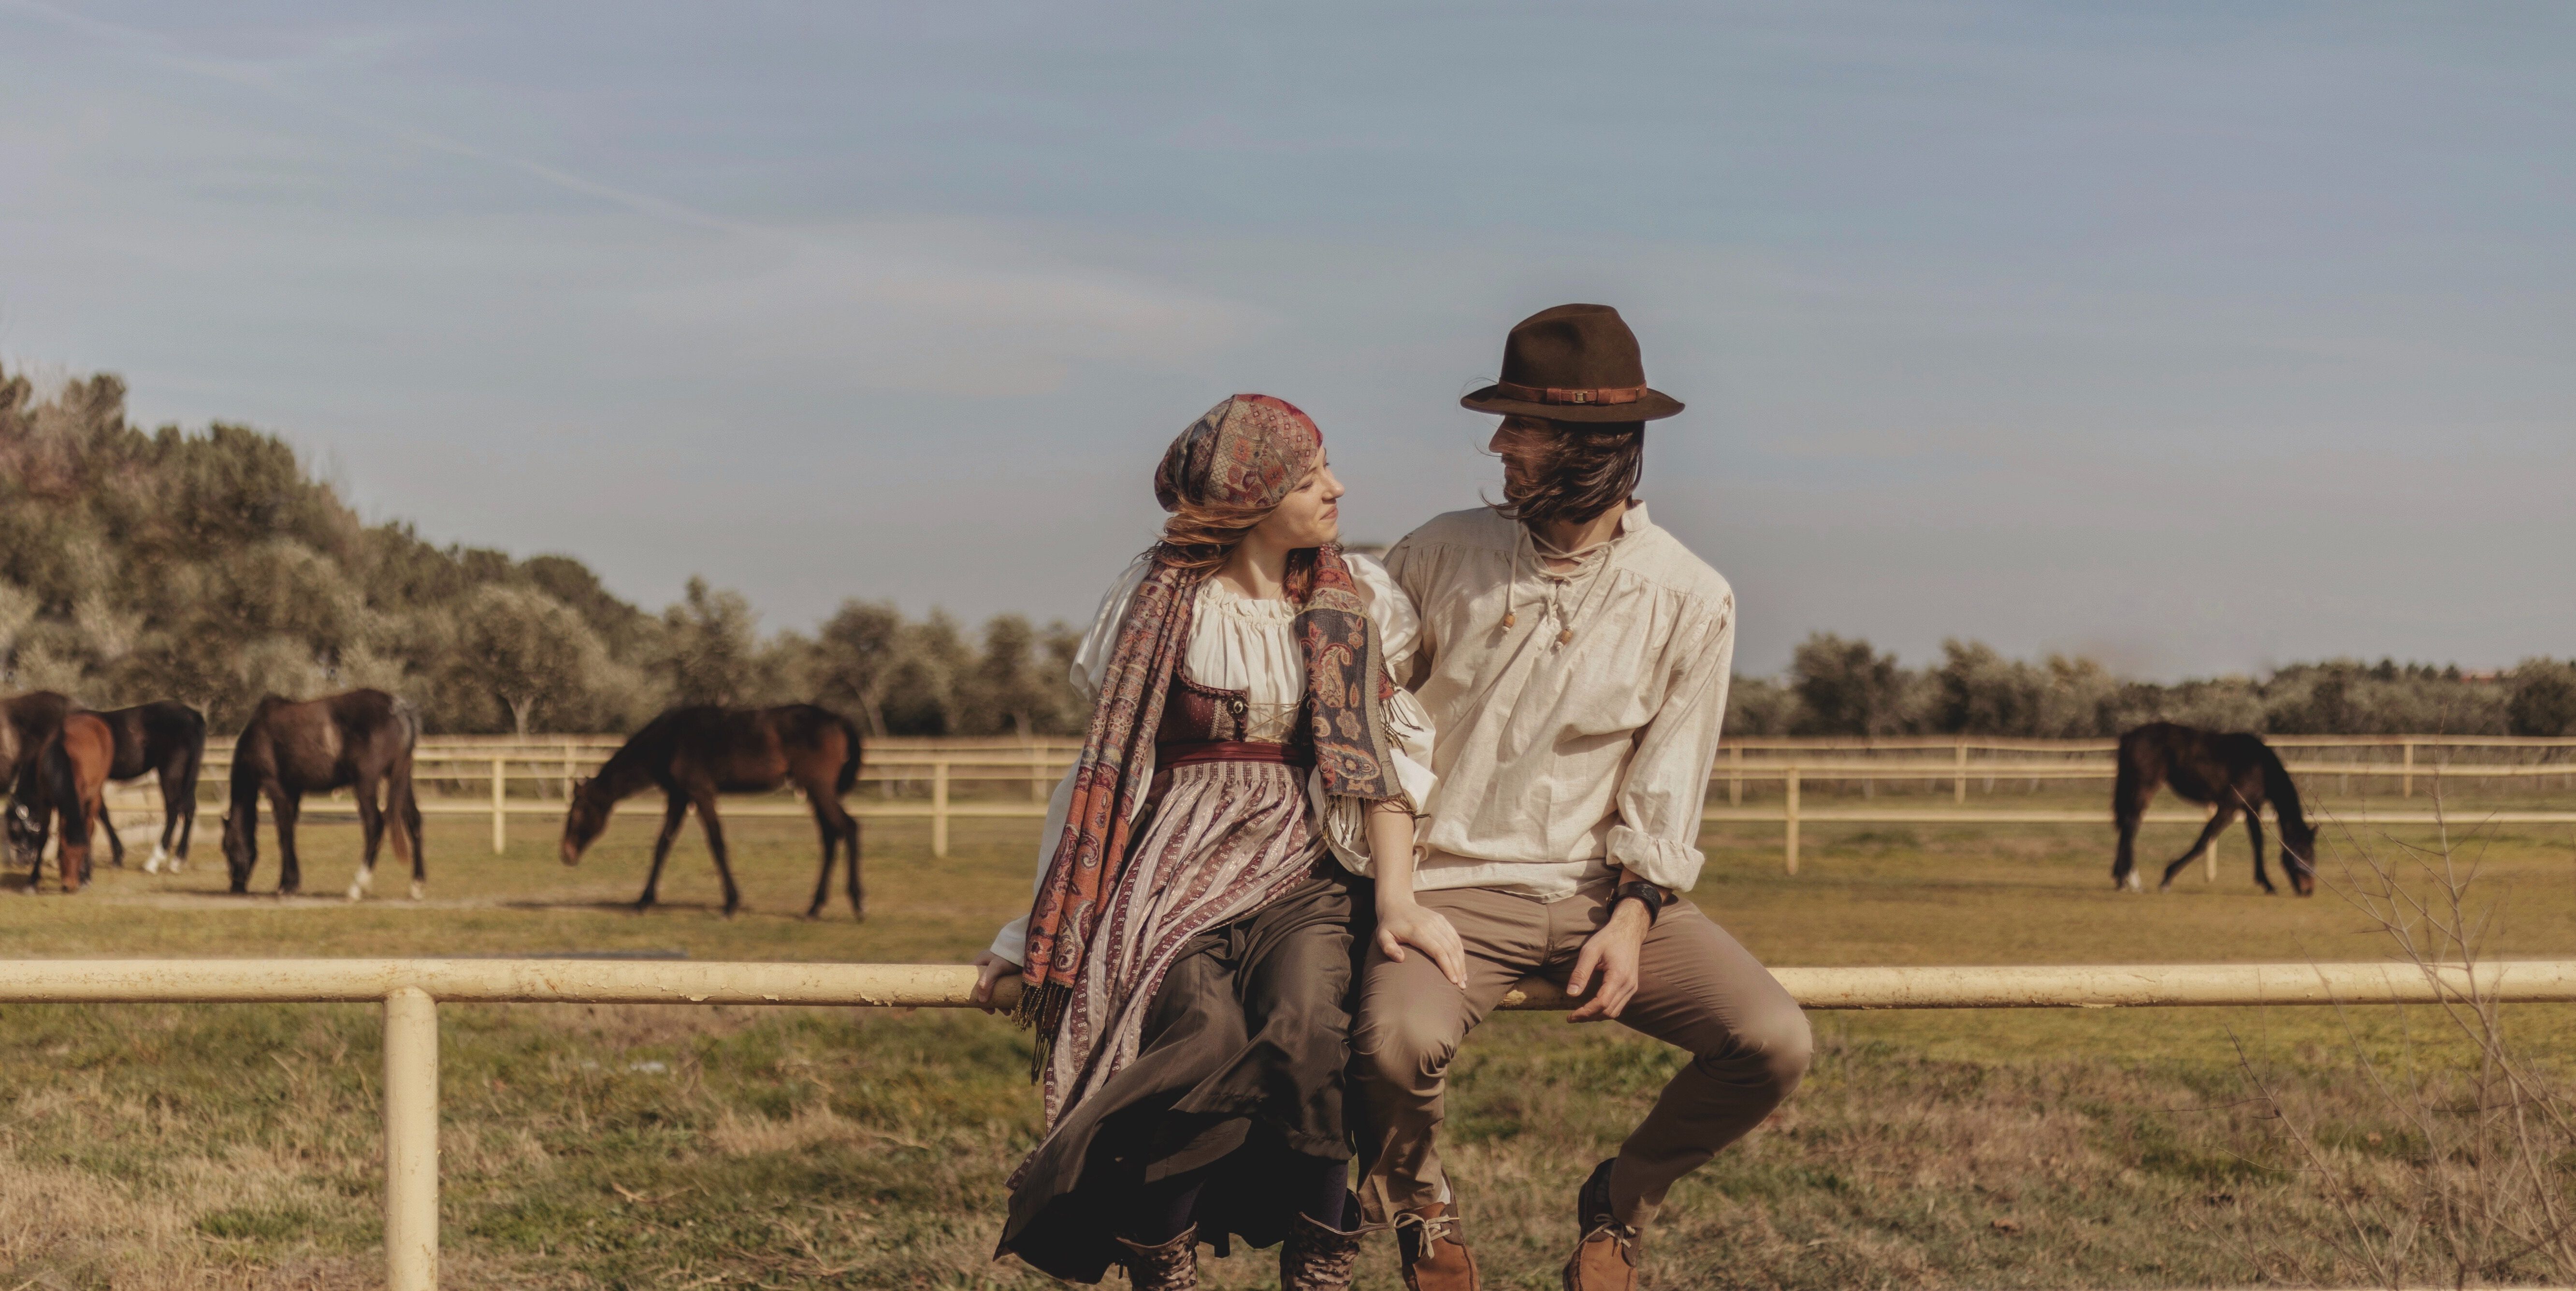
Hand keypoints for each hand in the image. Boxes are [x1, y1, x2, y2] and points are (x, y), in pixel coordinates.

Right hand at [970, 951, 1018, 1013]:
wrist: (1032, 951)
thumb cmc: (1011, 955)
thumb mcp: (997, 966)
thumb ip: (987, 981)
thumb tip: (981, 1001)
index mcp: (982, 962)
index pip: (971, 979)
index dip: (972, 992)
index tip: (978, 1005)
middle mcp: (990, 967)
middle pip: (984, 988)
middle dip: (989, 1001)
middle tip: (993, 1012)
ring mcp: (1000, 971)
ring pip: (996, 990)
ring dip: (1000, 1002)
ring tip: (1007, 1012)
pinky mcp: (1010, 975)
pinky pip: (1006, 989)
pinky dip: (1008, 998)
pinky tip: (1013, 1006)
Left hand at [1376, 899, 1467, 988]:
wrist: (1397, 903)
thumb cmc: (1389, 924)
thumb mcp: (1382, 936)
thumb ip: (1388, 948)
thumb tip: (1401, 960)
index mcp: (1418, 931)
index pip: (1438, 951)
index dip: (1447, 966)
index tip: (1452, 981)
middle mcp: (1431, 925)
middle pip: (1450, 949)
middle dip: (1457, 968)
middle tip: (1461, 985)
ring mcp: (1438, 921)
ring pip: (1455, 943)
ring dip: (1461, 961)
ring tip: (1463, 978)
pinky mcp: (1442, 920)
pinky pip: (1455, 936)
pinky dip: (1460, 951)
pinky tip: (1461, 963)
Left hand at [1564, 901, 1649, 1022]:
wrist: (1628, 931)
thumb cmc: (1608, 939)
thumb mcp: (1590, 951)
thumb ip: (1581, 972)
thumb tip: (1571, 994)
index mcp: (1619, 977)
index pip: (1602, 1003)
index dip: (1585, 1012)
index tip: (1570, 1016)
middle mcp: (1629, 985)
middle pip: (1608, 1012)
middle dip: (1589, 1017)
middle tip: (1571, 1017)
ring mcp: (1632, 987)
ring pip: (1615, 1012)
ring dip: (1597, 1016)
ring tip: (1580, 1014)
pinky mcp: (1631, 987)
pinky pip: (1619, 1005)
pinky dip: (1605, 1010)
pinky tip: (1592, 1007)